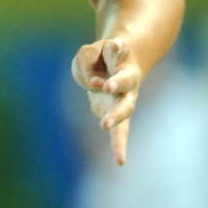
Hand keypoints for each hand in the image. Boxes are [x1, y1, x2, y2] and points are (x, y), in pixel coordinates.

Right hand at [71, 30, 140, 166]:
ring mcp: (125, 70)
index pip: (120, 130)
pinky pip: (117, 50)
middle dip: (116, 116)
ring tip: (106, 85)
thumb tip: (96, 79)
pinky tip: (116, 46)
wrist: (119, 46)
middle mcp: (125, 92)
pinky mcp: (124, 50)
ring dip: (116, 84)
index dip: (119, 145)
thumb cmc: (98, 67)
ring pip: (124, 79)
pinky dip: (115, 49)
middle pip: (125, 107)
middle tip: (105, 124)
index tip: (120, 162)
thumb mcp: (81, 68)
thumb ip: (83, 73)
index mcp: (116, 104)